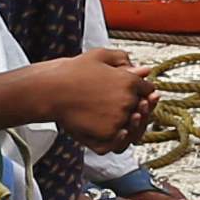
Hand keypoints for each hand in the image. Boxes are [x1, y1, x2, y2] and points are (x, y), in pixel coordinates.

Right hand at [30, 51, 144, 141]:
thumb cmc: (72, 71)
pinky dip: (118, 141)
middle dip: (139, 108)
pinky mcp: (106, 136)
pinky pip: (118, 144)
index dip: (143, 92)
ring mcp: (118, 121)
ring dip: (131, 126)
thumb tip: (144, 70)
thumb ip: (124, 61)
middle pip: (144, 110)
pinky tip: (114, 133)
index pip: (148, 90)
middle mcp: (127, 102)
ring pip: (133, 129)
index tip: (135, 93)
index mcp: (129, 82)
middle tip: (129, 108)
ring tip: (118, 120)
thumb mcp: (100, 56)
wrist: (50, 90)